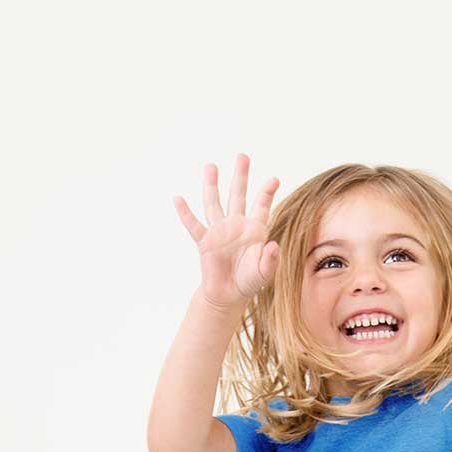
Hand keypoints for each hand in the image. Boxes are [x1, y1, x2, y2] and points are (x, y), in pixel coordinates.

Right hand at [174, 152, 280, 313]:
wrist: (228, 295)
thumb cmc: (249, 282)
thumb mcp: (264, 274)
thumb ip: (270, 261)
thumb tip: (273, 245)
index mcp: (254, 231)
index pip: (261, 207)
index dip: (266, 193)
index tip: (274, 179)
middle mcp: (236, 225)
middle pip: (238, 196)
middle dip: (240, 177)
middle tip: (242, 156)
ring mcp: (219, 231)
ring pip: (214, 203)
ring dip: (212, 185)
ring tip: (211, 166)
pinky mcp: (205, 242)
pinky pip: (194, 226)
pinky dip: (185, 213)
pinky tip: (178, 199)